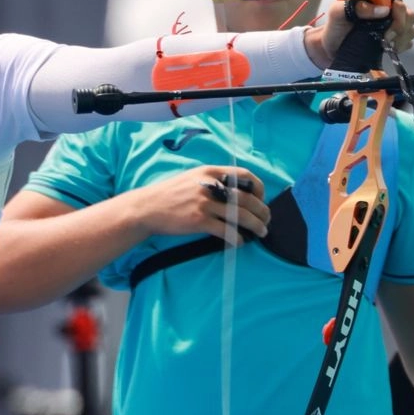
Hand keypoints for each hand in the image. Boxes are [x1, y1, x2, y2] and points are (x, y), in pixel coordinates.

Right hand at [132, 166, 267, 245]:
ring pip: (240, 215)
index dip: (258, 187)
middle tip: (267, 221)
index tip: (261, 199)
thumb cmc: (169, 194)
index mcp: (209, 171)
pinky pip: (226, 231)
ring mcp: (204, 203)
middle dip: (262, 211)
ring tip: (261, 233)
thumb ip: (212, 181)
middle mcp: (209, 185)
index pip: (244, 174)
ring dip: (255, 226)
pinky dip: (237, 238)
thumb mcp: (191, 178)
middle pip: (247, 198)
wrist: (146, 207)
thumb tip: (235, 193)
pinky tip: (239, 242)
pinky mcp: (198, 220)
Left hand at [303, 0, 413, 68]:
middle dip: (401, 27)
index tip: (387, 25)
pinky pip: (407, 42)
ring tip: (385, 44)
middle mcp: (387, 11)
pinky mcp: (393, 40)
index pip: (398, 2)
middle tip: (386, 37)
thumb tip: (382, 10)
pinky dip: (401, 46)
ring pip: (411, 29)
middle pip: (409, 15)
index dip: (398, 13)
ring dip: (401, 39)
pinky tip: (388, 49)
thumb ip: (356, 6)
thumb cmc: (335, 27)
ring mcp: (392, 26)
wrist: (331, 48)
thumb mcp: (338, 12)